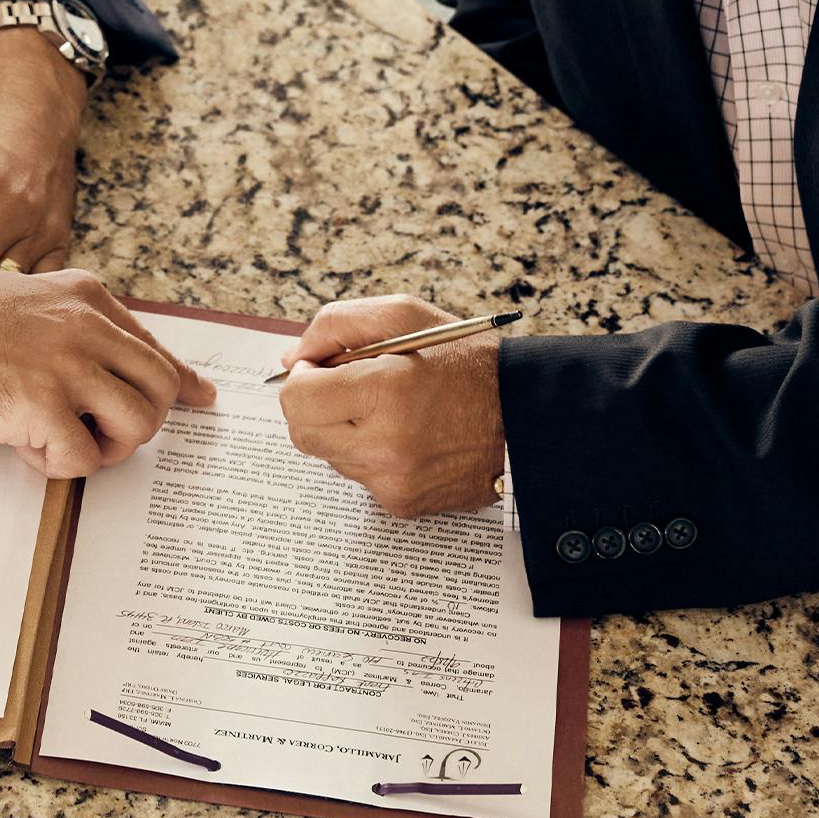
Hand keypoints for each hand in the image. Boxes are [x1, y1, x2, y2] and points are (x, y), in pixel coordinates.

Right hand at [0, 266, 215, 476]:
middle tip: (98, 437)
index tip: (199, 398)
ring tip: (55, 441)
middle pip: (159, 389)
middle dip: (136, 423)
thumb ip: (71, 325)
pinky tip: (20, 444)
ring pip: (136, 426)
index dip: (178, 381)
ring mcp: (68, 363)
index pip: (154, 345)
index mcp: (84, 296)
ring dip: (101, 448)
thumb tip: (111, 360)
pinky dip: (56, 464)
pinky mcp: (43, 405)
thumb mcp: (22, 301)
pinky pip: (84, 459)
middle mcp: (86, 324)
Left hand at [276, 295, 503, 517]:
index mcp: (385, 392)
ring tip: (390, 411)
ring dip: (344, 431)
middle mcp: (385, 445)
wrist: (527, 416)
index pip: (296, 398)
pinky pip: (360, 478)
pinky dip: (371, 456)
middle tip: (349, 389)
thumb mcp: (405, 314)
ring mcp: (393, 481)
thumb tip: (290, 359)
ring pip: (329, 456)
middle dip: (314, 407)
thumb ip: (337, 325)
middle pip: (302, 433)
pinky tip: (406, 438)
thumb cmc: (464, 360)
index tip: (323, 370)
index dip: (302, 378)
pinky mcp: (403, 504)